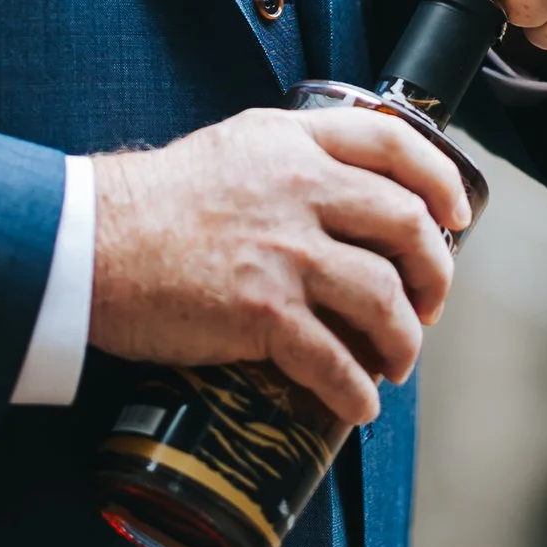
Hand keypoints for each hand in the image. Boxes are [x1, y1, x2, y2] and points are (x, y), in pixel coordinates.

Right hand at [90, 103, 475, 426]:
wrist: (91, 242)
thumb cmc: (154, 201)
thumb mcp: (233, 148)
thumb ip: (289, 159)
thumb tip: (342, 193)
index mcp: (292, 142)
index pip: (394, 142)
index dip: (439, 179)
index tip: (455, 215)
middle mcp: (299, 189)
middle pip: (406, 223)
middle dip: (435, 272)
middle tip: (430, 301)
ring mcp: (284, 251)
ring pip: (383, 298)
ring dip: (404, 339)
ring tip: (396, 360)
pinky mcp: (261, 312)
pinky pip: (335, 361)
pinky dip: (356, 390)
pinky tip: (358, 404)